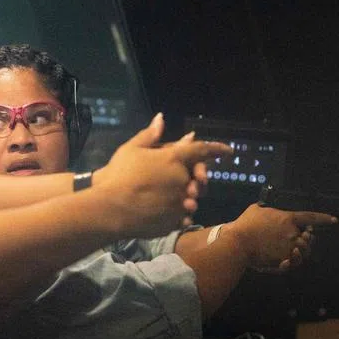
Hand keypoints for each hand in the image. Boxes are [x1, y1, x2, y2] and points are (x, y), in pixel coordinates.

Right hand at [94, 114, 229, 237]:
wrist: (110, 209)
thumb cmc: (119, 175)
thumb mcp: (131, 149)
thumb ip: (149, 135)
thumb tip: (161, 118)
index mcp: (174, 159)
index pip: (202, 150)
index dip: (217, 149)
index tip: (229, 151)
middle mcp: (183, 180)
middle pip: (198, 178)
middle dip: (197, 179)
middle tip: (186, 181)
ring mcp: (181, 202)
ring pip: (192, 199)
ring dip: (186, 197)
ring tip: (170, 198)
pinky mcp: (175, 221)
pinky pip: (184, 217)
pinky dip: (179, 214)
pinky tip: (165, 213)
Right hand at [222, 204, 337, 272]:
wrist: (238, 242)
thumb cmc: (245, 225)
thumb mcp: (255, 209)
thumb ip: (264, 208)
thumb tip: (264, 208)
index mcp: (288, 219)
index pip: (310, 217)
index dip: (323, 218)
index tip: (334, 220)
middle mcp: (292, 234)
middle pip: (308, 239)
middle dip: (307, 240)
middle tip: (303, 240)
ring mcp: (288, 248)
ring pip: (303, 253)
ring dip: (301, 252)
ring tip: (294, 251)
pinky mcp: (282, 260)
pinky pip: (292, 264)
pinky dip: (291, 263)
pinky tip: (287, 262)